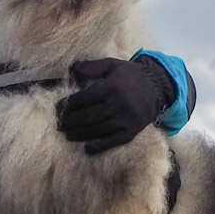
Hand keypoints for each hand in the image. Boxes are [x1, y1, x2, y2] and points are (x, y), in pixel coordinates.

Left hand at [56, 56, 174, 153]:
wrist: (157, 86)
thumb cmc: (129, 75)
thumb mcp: (111, 64)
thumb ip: (91, 66)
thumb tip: (71, 70)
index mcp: (112, 86)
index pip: (84, 98)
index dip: (68, 104)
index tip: (57, 108)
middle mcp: (119, 104)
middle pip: (89, 116)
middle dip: (70, 121)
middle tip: (58, 123)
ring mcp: (126, 119)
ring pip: (98, 129)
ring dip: (79, 134)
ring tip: (66, 134)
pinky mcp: (132, 131)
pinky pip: (113, 141)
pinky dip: (99, 146)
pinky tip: (86, 148)